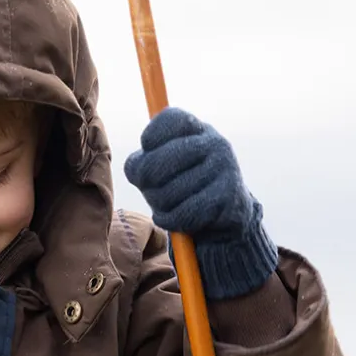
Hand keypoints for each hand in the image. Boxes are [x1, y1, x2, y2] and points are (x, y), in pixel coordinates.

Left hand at [124, 108, 277, 298]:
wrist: (227, 230)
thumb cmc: (184, 196)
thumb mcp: (163, 173)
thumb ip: (145, 161)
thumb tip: (129, 162)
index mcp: (195, 129)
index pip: (160, 125)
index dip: (147, 148)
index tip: (151, 162)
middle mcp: (213, 142)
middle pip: (153, 164)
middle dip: (148, 186)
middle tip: (160, 194)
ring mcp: (224, 169)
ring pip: (164, 192)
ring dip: (162, 207)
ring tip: (176, 208)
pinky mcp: (227, 197)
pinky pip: (181, 213)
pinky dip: (173, 221)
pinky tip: (182, 221)